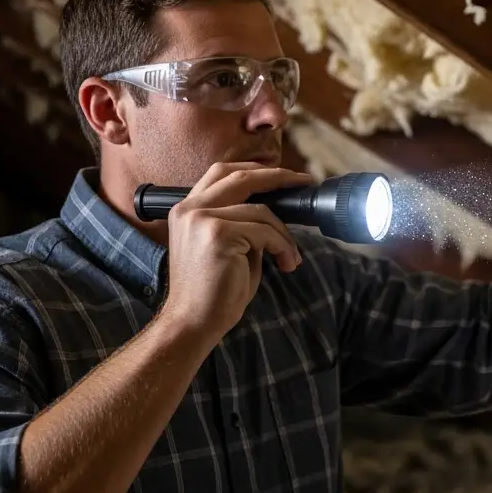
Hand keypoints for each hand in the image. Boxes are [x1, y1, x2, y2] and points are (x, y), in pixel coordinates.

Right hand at [158, 162, 312, 338]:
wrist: (194, 322)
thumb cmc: (214, 292)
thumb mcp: (229, 248)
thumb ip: (244, 225)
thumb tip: (275, 212)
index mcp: (187, 209)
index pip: (223, 173)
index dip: (256, 170)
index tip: (285, 176)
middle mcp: (189, 208)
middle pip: (240, 176)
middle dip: (277, 177)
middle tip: (304, 182)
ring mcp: (201, 218)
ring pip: (261, 211)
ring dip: (283, 234)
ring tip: (290, 258)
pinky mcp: (218, 233)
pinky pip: (265, 231)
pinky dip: (283, 247)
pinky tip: (286, 264)